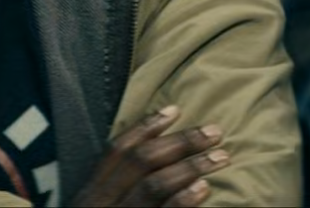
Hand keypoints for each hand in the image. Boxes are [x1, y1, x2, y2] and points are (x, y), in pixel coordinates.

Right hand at [70, 105, 230, 206]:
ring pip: (152, 188)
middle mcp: (98, 207)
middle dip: (180, 143)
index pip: (115, 151)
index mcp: (88, 195)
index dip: (146, 127)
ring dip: (190, 167)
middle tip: (215, 132)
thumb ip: (114, 189)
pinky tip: (203, 190)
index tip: (176, 110)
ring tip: (220, 158)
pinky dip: (182, 203)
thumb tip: (156, 156)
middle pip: (139, 164)